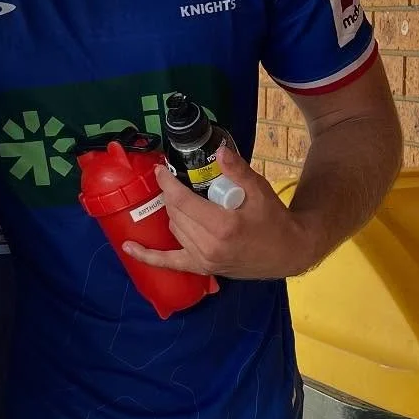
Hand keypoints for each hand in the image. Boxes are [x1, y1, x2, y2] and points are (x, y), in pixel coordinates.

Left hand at [123, 143, 320, 280]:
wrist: (288, 252)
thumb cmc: (274, 219)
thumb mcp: (259, 190)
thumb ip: (237, 171)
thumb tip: (219, 151)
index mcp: (223, 226)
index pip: (182, 201)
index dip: (166, 183)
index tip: (159, 169)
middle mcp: (209, 246)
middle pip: (175, 214)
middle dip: (171, 195)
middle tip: (175, 180)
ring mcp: (205, 260)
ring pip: (174, 229)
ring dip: (173, 212)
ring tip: (180, 198)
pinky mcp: (203, 268)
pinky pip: (170, 263)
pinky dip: (148, 256)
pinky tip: (130, 247)